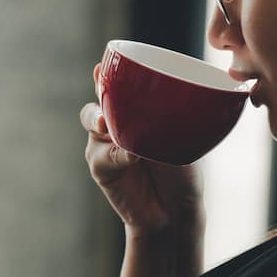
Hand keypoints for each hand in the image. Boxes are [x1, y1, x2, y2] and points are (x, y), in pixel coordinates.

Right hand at [82, 63, 204, 237]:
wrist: (175, 211)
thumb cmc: (182, 173)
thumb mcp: (184, 141)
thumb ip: (170, 123)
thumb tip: (166, 109)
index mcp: (137, 110)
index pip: (121, 85)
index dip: (110, 73)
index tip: (105, 65)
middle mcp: (118, 122)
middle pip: (102, 96)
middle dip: (101, 89)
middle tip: (104, 88)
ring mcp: (106, 143)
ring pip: (92, 119)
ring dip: (99, 119)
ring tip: (107, 125)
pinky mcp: (101, 167)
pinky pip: (102, 155)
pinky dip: (116, 155)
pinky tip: (132, 158)